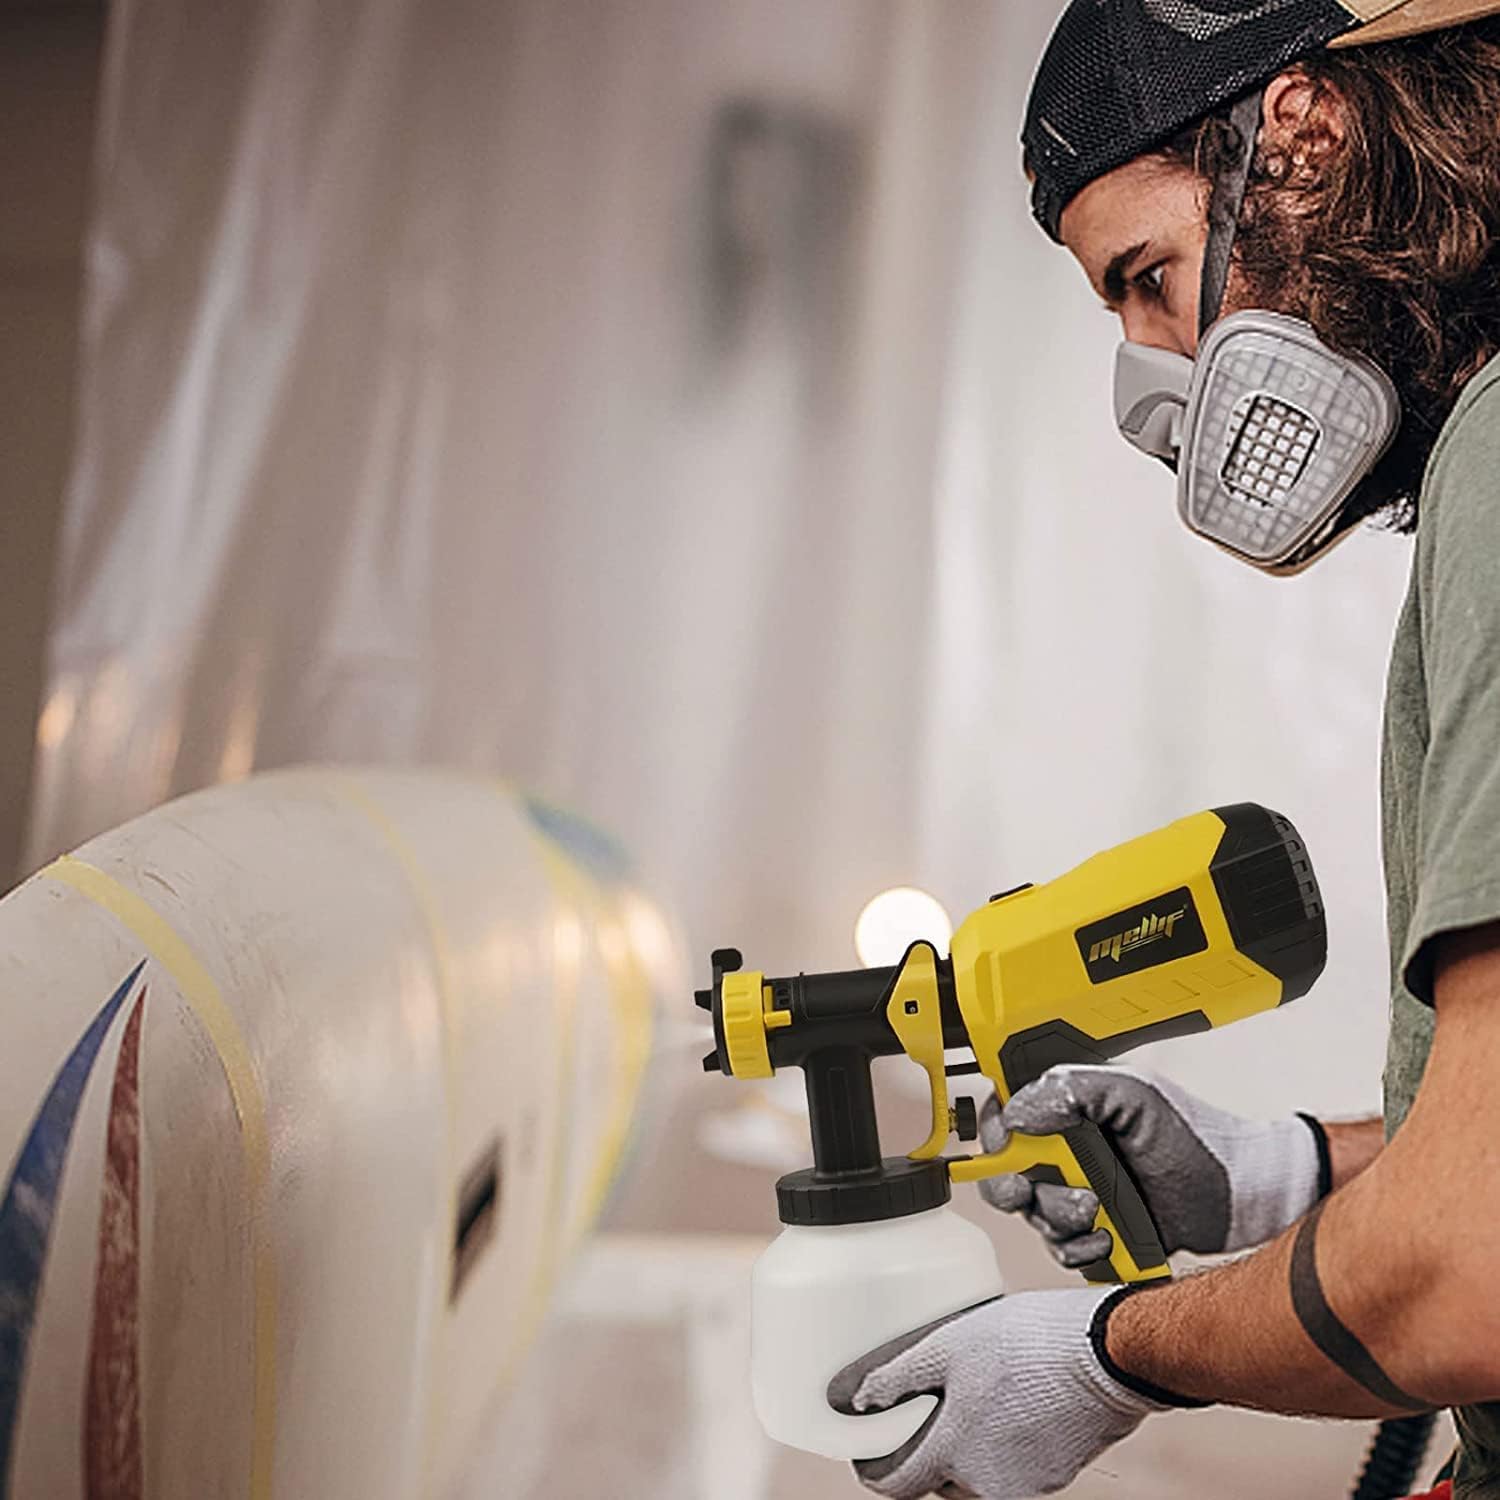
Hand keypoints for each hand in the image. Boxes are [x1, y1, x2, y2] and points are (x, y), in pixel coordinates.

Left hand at [827, 1288, 1168, 1498]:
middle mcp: (989, 1481)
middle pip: (941, 1480)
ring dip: (970, 1446)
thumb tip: (861, 1398)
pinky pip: (1016, 1466)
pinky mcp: (1058, 1472)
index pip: (900, 1484)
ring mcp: (1027, 1482)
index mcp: (956, 1452)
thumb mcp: (950, 1344)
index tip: (868, 1456)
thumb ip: (900, 1374)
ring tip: (975, 1395)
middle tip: (927, 1409)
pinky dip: (1005, 1442)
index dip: (876, 1471)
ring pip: (980, 1474)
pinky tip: (1012, 1399)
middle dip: (929, 1451)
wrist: (1105, 1354)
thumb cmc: (1031, 1344)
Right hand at [978, 1065, 1324, 1265]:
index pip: (1005, 1121)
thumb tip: (1018, 1113)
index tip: (1008, 1149)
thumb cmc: (1197, 1138)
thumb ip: (1073, 1090)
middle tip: (1032, 1189)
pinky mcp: (1098, 1237)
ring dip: (1060, 1217)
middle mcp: (1068, 1155)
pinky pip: (1065, 1252)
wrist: (1243, 1197)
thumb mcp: (1134, 1095)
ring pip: (1035, 1218)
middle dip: (1016, 1187)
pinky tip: (1108, 1237)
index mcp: (1069, 1114)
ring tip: (1098, 1209)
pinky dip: (1081, 1250)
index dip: (995, 1139)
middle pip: (1007, 1176)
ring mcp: (1080, 1197)